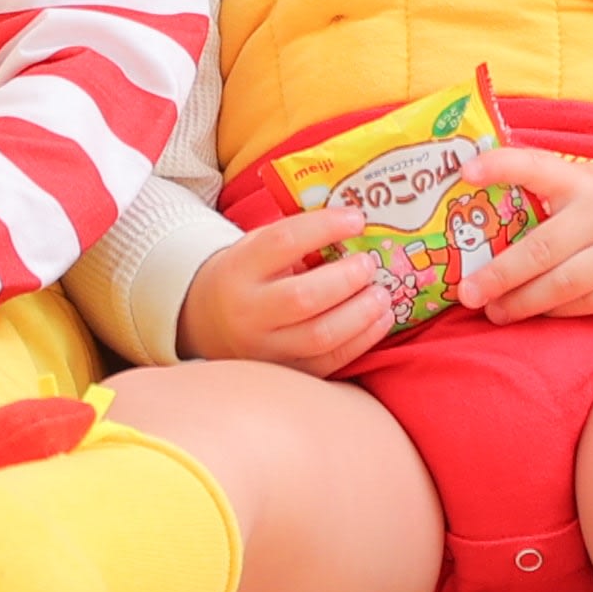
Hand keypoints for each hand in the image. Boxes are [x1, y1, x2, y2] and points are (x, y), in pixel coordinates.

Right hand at [178, 205, 401, 374]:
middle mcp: (248, 313)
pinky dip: (363, 340)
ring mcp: (266, 348)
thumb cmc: (248, 276)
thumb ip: (297, 238)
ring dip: (362, 313)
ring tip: (381, 293)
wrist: (210, 321)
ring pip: (320, 336)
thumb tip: (356, 221)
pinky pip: (331, 362)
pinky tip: (381, 319)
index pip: (284, 242)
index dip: (325, 227)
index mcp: (239, 269)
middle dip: (347, 278)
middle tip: (369, 263)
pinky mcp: (287, 372)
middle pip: (303, 297)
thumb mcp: (257, 247)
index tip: (357, 219)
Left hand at [455, 148, 592, 325]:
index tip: (467, 172)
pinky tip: (533, 313)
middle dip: (500, 275)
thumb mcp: (586, 181)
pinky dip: (554, 312)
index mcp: (582, 181)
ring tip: (493, 311)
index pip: (538, 167)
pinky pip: (584, 305)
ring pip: (563, 286)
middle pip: (543, 250)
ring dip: (522, 303)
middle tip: (467, 292)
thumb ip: (544, 185)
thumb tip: (474, 186)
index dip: (503, 166)